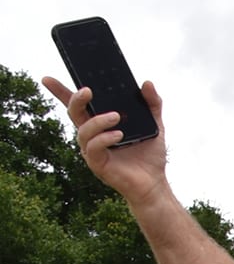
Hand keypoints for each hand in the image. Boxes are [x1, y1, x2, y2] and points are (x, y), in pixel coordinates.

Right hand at [42, 76, 167, 200]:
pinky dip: (104, 138)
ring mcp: (92, 149)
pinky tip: (118, 135)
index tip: (47, 79)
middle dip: (75, 99)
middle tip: (87, 91)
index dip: (61, 92)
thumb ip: (152, 104)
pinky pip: (93, 147)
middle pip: (74, 112)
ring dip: (98, 120)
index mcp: (100, 123)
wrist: (155, 184)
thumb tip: (147, 83)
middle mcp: (92, 135)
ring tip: (116, 116)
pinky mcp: (97, 164)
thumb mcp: (155, 125)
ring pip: (83, 130)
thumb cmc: (150, 156)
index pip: (78, 105)